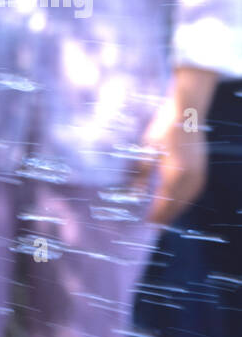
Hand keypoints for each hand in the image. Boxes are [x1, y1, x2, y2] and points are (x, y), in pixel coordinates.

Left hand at [129, 95, 208, 226]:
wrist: (187, 112)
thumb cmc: (163, 128)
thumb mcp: (146, 151)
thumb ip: (140, 175)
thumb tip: (134, 195)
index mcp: (176, 174)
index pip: (165, 203)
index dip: (156, 215)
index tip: (146, 223)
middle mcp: (191, 177)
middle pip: (178, 204)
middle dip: (165, 215)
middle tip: (153, 224)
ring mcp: (200, 172)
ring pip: (188, 199)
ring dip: (175, 209)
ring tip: (163, 216)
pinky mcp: (202, 167)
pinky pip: (194, 190)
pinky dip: (184, 199)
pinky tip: (175, 200)